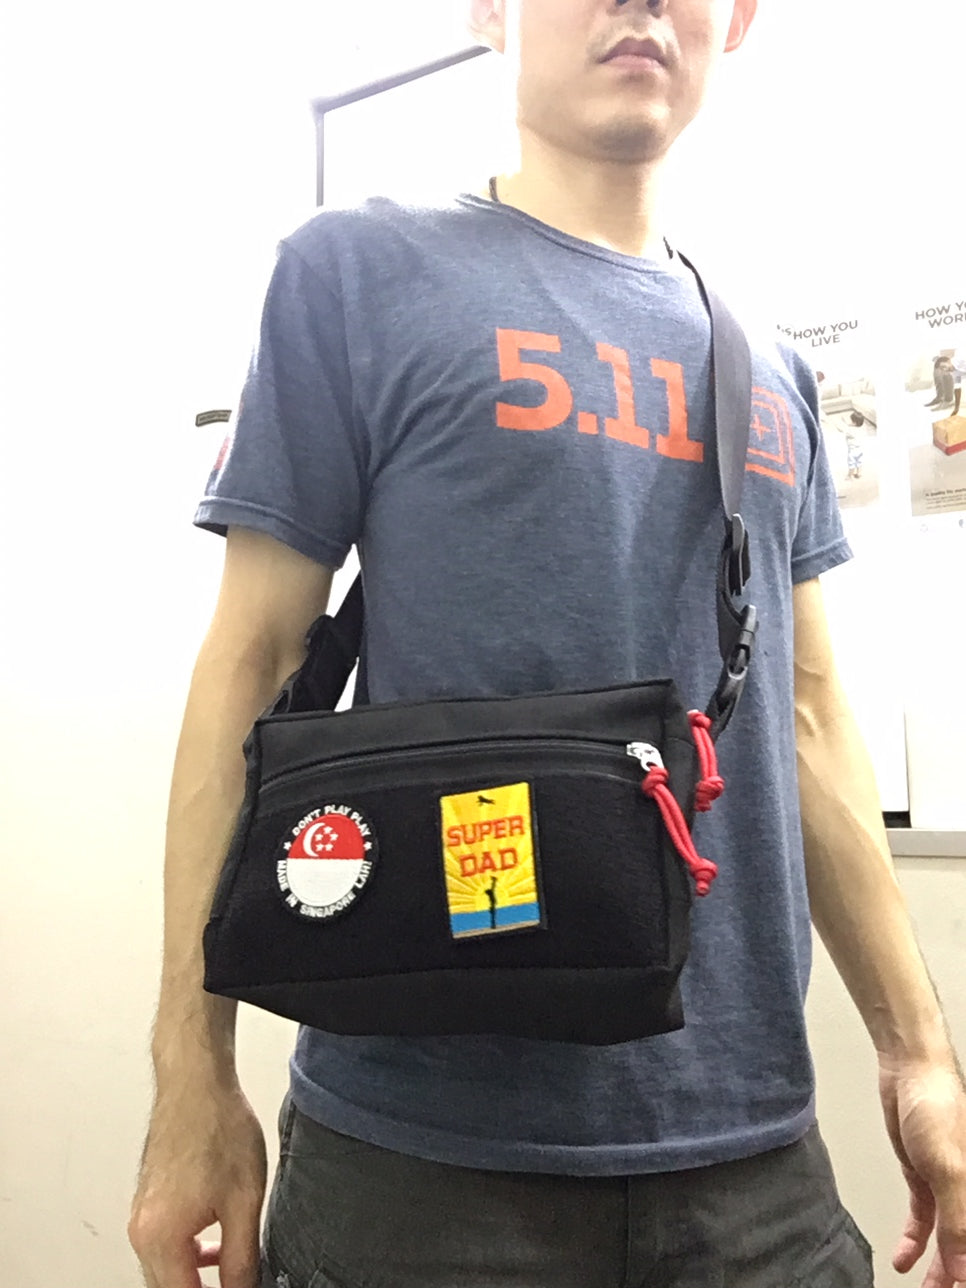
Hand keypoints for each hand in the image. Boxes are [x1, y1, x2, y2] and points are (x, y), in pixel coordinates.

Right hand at [129, 1076, 266, 1287]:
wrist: (196, 1083)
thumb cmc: (217, 1126)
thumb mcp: (244, 1202)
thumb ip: (242, 1259)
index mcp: (161, 1236)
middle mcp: (142, 1231)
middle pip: (167, 1287)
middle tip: (236, 1281)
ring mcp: (140, 1215)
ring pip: (164, 1269)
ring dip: (193, 1277)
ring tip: (230, 1271)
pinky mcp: (146, 1201)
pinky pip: (162, 1244)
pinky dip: (185, 1255)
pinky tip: (215, 1244)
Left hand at [879, 1055, 965, 1286]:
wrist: (910, 1070)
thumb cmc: (939, 1108)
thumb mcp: (950, 1170)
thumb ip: (959, 1224)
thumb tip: (962, 1271)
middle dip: (958, 1273)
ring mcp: (950, 1186)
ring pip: (950, 1239)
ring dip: (939, 1267)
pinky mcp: (926, 1177)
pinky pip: (926, 1219)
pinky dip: (916, 1241)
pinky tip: (904, 1260)